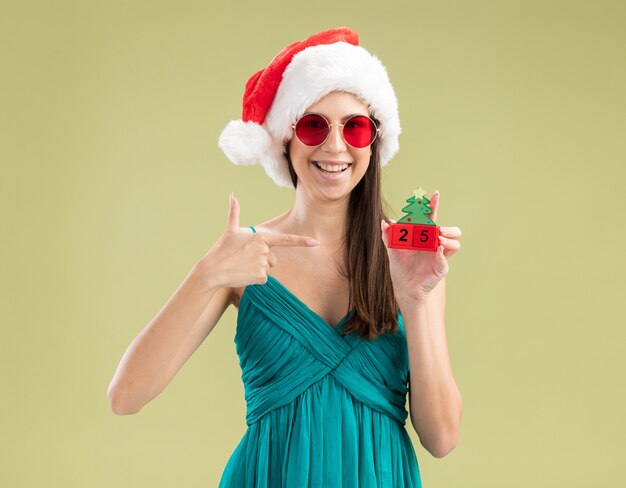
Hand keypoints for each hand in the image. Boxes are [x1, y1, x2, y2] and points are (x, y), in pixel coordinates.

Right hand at [198, 193, 319, 287]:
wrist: (212, 269)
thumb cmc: (221, 249)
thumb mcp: (230, 230)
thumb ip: (234, 213)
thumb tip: (232, 195)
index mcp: (261, 237)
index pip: (285, 239)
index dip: (302, 241)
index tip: (316, 243)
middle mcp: (265, 249)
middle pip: (272, 258)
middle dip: (262, 260)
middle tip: (244, 258)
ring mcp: (263, 263)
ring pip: (267, 268)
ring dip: (257, 269)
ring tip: (242, 265)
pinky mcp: (261, 276)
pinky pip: (263, 278)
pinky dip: (254, 279)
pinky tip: (243, 274)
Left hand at [380, 191, 461, 301]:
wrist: (403, 286)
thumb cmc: (400, 267)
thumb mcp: (392, 249)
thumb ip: (388, 235)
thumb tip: (385, 221)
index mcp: (424, 236)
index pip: (432, 218)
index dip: (434, 206)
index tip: (435, 194)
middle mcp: (434, 244)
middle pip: (451, 231)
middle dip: (449, 227)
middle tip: (438, 228)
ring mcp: (439, 256)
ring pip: (455, 244)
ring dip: (448, 239)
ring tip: (438, 238)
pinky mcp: (440, 267)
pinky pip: (445, 259)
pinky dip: (442, 253)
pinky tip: (436, 248)